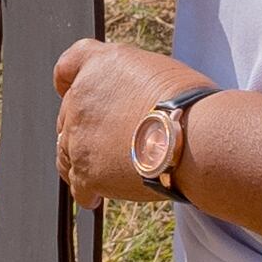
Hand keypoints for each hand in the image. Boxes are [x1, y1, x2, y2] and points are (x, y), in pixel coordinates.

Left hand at [53, 37, 208, 206]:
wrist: (195, 138)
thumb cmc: (192, 104)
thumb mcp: (160, 71)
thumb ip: (132, 81)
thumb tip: (133, 101)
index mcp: (99, 65)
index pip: (67, 66)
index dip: (68, 81)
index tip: (69, 90)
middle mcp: (80, 98)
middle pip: (68, 116)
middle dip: (86, 129)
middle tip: (112, 142)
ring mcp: (79, 137)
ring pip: (66, 152)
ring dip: (83, 160)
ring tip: (104, 170)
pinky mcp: (86, 172)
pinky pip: (78, 187)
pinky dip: (88, 192)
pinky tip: (98, 197)